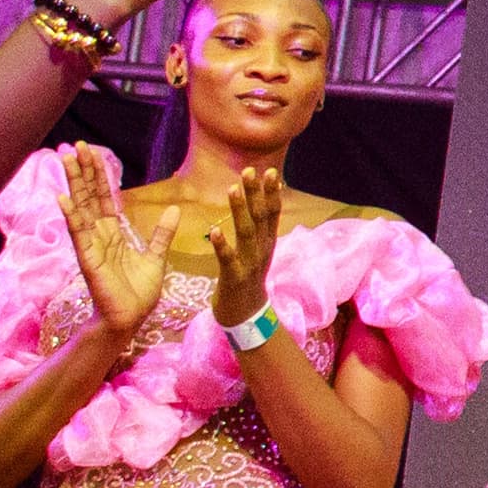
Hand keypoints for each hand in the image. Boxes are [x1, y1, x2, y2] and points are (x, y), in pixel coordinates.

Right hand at [59, 146, 174, 344]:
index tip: (93, 152)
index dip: (99, 175)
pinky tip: (62, 198)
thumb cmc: (138, 292)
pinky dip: (71, 216)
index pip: (104, 198)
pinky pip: (79, 234)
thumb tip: (173, 209)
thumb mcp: (156, 257)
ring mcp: (91, 246)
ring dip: (74, 184)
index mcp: (114, 234)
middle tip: (76, 145)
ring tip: (66, 160)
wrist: (130, 319)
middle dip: (84, 171)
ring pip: (81, 209)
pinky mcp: (88, 260)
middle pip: (89, 197)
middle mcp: (99, 236)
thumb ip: (161, 234)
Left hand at [210, 165, 286, 328]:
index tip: (270, 170)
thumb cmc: (246, 279)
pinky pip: (228, 259)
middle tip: (250, 170)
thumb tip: (258, 205)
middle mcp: (262, 249)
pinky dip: (223, 244)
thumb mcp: (256, 252)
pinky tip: (214, 231)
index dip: (271, 192)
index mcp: (267, 242)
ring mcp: (250, 263)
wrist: (247, 316)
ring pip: (247, 232)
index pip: (272, 212)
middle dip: (256, 193)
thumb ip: (257, 230)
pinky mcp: (235, 278)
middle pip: (262, 217)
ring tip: (232, 189)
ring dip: (240, 210)